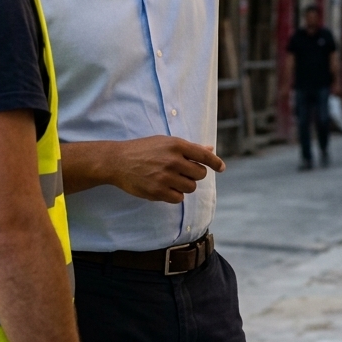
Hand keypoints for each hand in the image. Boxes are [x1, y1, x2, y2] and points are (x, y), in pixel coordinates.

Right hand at [108, 135, 224, 203]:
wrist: (119, 161)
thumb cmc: (144, 149)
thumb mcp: (166, 142)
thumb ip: (189, 148)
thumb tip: (210, 149)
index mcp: (176, 145)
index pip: (203, 155)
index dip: (215, 162)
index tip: (222, 168)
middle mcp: (173, 160)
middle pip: (200, 174)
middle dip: (194, 174)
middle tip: (183, 172)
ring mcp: (165, 177)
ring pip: (190, 188)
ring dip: (185, 185)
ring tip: (172, 179)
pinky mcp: (158, 191)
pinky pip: (178, 198)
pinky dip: (175, 195)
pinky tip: (165, 187)